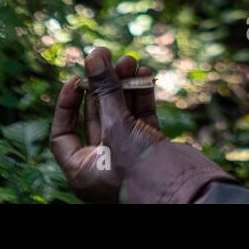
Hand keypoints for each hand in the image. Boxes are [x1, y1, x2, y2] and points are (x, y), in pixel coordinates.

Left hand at [49, 46, 166, 202]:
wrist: (185, 192)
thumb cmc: (140, 169)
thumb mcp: (117, 127)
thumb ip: (105, 90)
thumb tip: (95, 55)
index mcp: (82, 171)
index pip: (64, 134)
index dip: (66, 106)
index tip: (75, 79)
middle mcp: (103, 163)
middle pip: (97, 116)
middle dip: (104, 86)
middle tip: (109, 57)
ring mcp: (129, 154)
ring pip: (122, 113)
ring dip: (125, 85)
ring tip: (130, 61)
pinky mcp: (151, 146)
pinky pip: (142, 116)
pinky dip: (142, 94)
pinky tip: (145, 73)